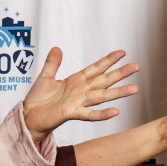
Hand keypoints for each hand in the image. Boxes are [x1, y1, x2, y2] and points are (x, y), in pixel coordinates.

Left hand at [22, 48, 139, 144]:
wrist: (29, 117)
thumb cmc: (38, 100)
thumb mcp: (45, 77)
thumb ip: (52, 63)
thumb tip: (56, 48)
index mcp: (76, 81)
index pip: (96, 68)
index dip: (108, 60)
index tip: (122, 52)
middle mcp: (80, 91)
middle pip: (104, 80)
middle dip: (120, 73)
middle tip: (137, 66)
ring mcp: (77, 102)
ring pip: (102, 96)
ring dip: (118, 92)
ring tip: (134, 88)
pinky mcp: (71, 113)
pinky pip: (89, 114)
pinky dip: (102, 114)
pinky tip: (115, 111)